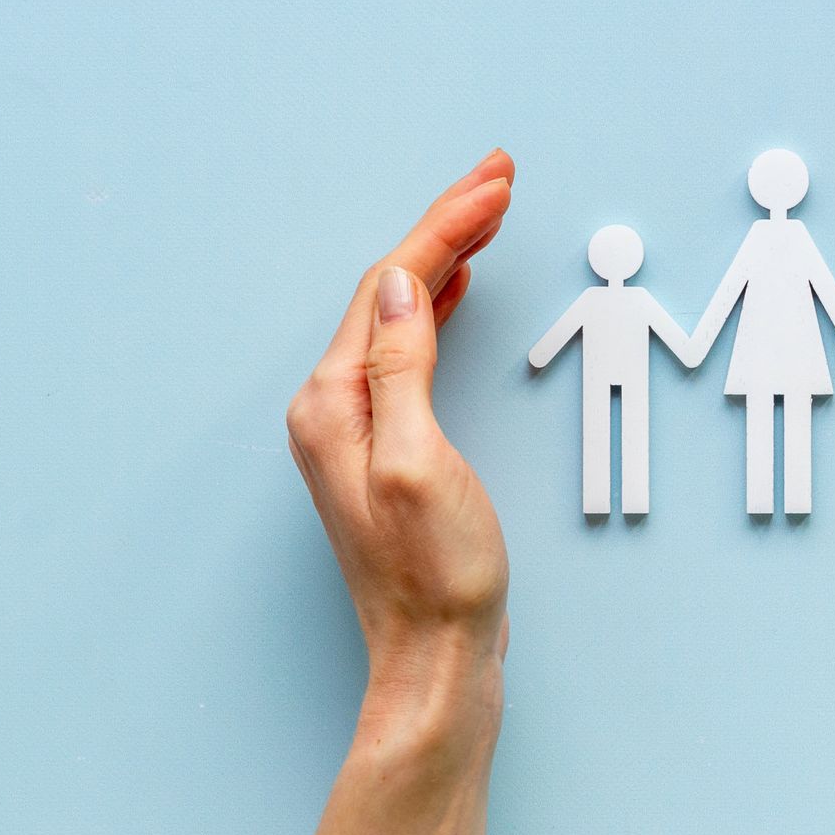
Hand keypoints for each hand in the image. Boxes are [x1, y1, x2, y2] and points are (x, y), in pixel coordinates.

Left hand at [269, 150, 515, 834]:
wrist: (436, 657)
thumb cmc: (436, 575)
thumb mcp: (422, 463)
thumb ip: (404, 370)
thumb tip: (404, 288)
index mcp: (336, 404)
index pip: (391, 286)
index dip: (445, 228)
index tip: (496, 187)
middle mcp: (335, 408)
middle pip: (390, 289)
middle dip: (446, 227)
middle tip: (499, 177)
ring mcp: (359, 428)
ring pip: (399, 313)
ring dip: (443, 259)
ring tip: (485, 214)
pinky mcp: (388, 447)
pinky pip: (408, 349)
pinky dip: (437, 308)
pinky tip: (453, 293)